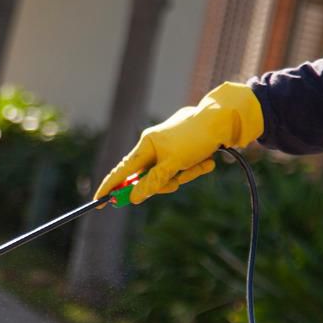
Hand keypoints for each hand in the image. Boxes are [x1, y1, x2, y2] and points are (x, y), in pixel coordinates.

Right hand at [94, 81, 263, 204]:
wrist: (222, 120)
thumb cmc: (195, 138)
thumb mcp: (173, 164)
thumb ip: (152, 182)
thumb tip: (134, 197)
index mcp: (146, 146)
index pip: (122, 171)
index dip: (111, 187)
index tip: (100, 202)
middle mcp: (154, 147)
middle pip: (149, 178)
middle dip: (165, 183)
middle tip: (176, 182)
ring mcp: (168, 149)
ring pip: (169, 176)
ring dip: (185, 175)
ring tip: (200, 164)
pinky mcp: (182, 151)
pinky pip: (182, 169)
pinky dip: (194, 169)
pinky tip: (207, 161)